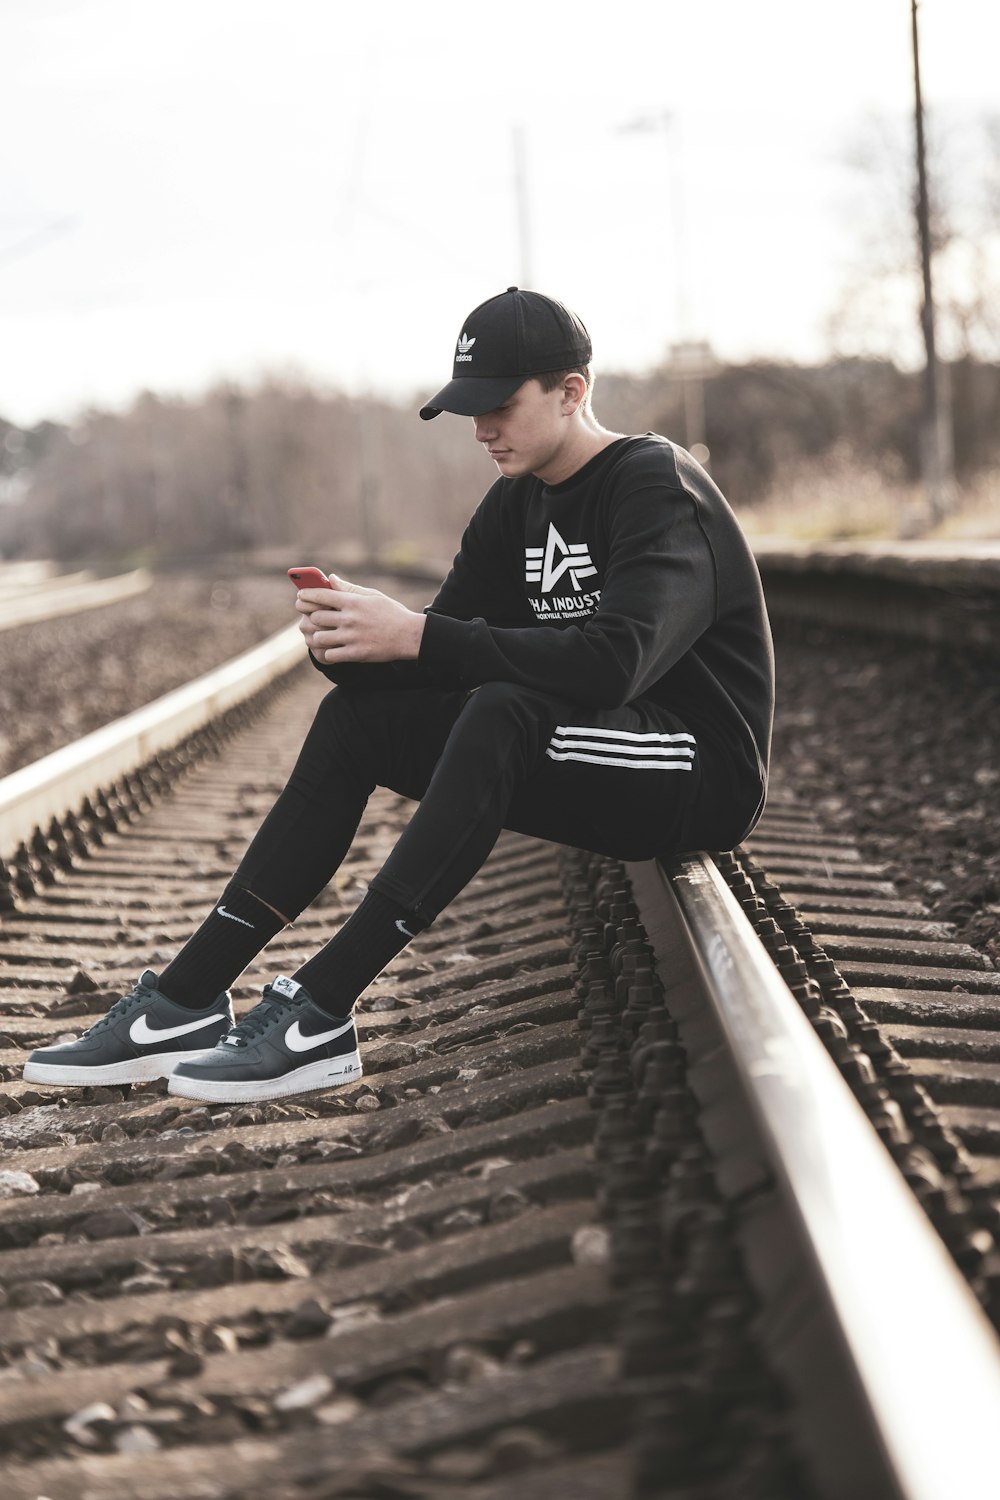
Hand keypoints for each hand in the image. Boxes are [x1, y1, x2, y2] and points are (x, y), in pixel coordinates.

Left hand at [296, 573, 424, 662]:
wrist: (410, 636)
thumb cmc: (391, 613)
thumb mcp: (372, 596)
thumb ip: (349, 589)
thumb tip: (330, 579)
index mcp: (353, 602)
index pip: (321, 595)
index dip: (306, 595)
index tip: (300, 596)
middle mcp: (350, 619)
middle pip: (316, 617)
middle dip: (311, 618)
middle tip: (311, 619)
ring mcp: (352, 637)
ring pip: (319, 638)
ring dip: (318, 637)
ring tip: (322, 636)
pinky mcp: (356, 654)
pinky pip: (330, 655)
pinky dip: (328, 653)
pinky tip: (332, 650)